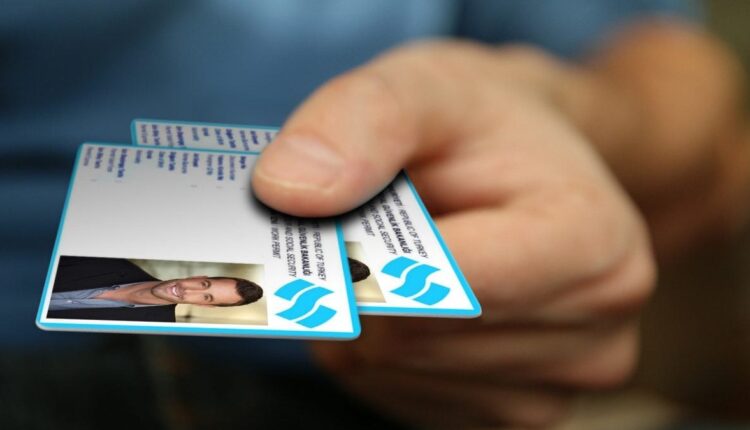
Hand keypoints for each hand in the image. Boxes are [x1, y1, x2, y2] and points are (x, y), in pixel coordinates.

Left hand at [252, 41, 654, 427]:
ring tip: (396, 258)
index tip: (328, 214)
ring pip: (392, 373)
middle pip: (408, 338)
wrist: (528, 165)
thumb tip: (287, 192)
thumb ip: (361, 120)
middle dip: (358, 278)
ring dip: (363, 316)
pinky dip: (379, 350)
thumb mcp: (425, 85)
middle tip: (363, 224)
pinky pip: (398, 397)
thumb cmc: (480, 126)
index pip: (444, 284)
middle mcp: (596, 331)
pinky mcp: (519, 414)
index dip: (362, 252)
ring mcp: (561, 388)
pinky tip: (409, 300)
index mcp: (593, 242)